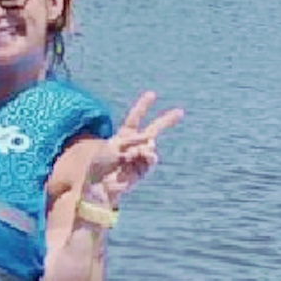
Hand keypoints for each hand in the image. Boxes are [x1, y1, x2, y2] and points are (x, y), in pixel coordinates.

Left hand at [86, 91, 183, 205]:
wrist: (99, 185)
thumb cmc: (99, 165)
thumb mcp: (111, 146)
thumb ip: (132, 142)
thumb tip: (150, 145)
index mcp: (123, 136)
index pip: (135, 118)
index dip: (143, 106)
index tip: (153, 94)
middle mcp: (134, 145)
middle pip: (153, 129)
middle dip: (166, 120)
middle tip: (180, 111)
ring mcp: (140, 157)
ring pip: (150, 145)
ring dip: (138, 148)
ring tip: (126, 157)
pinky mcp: (143, 169)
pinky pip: (150, 157)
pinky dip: (143, 155)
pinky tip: (134, 158)